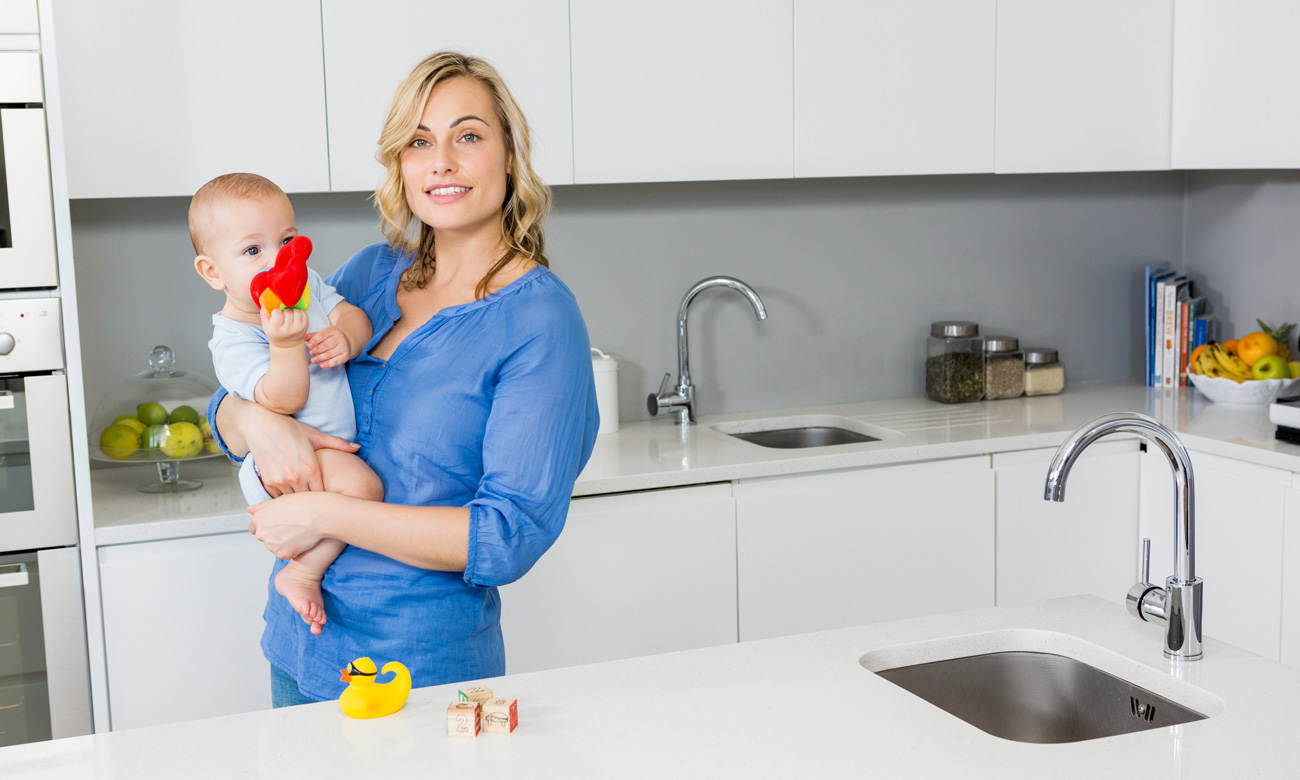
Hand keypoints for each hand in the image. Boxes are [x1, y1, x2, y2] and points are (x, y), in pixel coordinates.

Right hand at [241, 404, 358, 495]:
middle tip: (318, 504)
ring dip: (297, 500)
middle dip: (313, 502)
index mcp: (312, 469)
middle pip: (309, 500)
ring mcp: (281, 481)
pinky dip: (284, 496)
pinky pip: (279, 497)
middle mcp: (296, 477)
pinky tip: (289, 493)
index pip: (324, 494)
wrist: (260, 424)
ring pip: (293, 501)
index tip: (329, 498)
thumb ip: (338, 444)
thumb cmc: (288, 429)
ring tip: (303, 500)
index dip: (326, 497)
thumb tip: (357, 447)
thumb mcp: (315, 435)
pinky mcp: (268, 482)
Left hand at [248, 493, 332, 559]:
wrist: (321, 515)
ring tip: (298, 531)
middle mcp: (262, 532)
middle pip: (265, 537)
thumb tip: (251, 509)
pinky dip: (292, 549)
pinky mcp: (282, 554)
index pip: (253, 527)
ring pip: (275, 546)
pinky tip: (301, 539)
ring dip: (284, 542)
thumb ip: (263, 506)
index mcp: (259, 518)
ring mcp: (271, 545)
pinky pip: (285, 554)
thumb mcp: (282, 500)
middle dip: (275, 534)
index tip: (277, 524)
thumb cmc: (305, 504)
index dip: (266, 525)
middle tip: (291, 526)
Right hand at [262, 307, 309, 347]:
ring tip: (288, 316)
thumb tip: (264, 304)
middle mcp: (289, 330)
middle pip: (287, 312)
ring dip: (292, 311)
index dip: (276, 311)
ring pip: (296, 311)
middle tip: (282, 316)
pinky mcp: (306, 325)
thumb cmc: (276, 333)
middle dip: (284, 311)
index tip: (275, 314)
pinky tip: (295, 317)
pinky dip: (299, 312)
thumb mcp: (266, 327)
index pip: (278, 314)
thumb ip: (264, 315)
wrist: (288, 345)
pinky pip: (303, 313)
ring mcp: (299, 328)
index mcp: (277, 330)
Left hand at [306, 326, 351, 367]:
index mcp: (332, 331)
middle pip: (326, 345)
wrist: (347, 341)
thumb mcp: (323, 334)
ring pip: (330, 354)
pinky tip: (321, 365)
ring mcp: (343, 347)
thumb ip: (313, 336)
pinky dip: (328, 364)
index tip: (308, 346)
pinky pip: (336, 361)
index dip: (315, 341)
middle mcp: (339, 338)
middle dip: (317, 350)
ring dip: (320, 358)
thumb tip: (303, 337)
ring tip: (313, 360)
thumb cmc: (331, 337)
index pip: (322, 335)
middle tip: (311, 353)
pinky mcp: (345, 356)